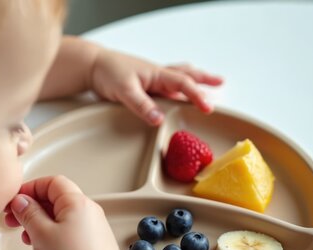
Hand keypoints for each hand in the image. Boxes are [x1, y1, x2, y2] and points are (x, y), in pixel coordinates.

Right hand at [5, 176, 123, 249]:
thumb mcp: (41, 233)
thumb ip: (28, 213)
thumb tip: (22, 201)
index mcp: (78, 202)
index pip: (52, 182)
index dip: (30, 188)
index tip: (15, 199)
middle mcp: (91, 212)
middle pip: (57, 198)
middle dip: (32, 206)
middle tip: (14, 217)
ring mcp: (96, 229)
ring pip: (63, 216)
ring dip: (41, 221)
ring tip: (26, 236)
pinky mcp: (96, 246)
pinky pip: (71, 231)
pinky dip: (54, 233)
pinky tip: (43, 246)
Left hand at [89, 48, 222, 124]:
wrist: (92, 66)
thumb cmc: (108, 72)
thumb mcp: (124, 90)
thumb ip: (142, 105)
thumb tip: (159, 119)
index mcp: (157, 74)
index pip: (183, 84)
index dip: (197, 96)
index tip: (208, 108)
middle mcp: (157, 76)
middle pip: (186, 76)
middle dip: (203, 80)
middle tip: (220, 83)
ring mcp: (151, 80)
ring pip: (178, 79)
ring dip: (193, 82)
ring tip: (206, 84)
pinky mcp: (144, 86)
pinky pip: (166, 87)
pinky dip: (176, 90)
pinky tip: (177, 95)